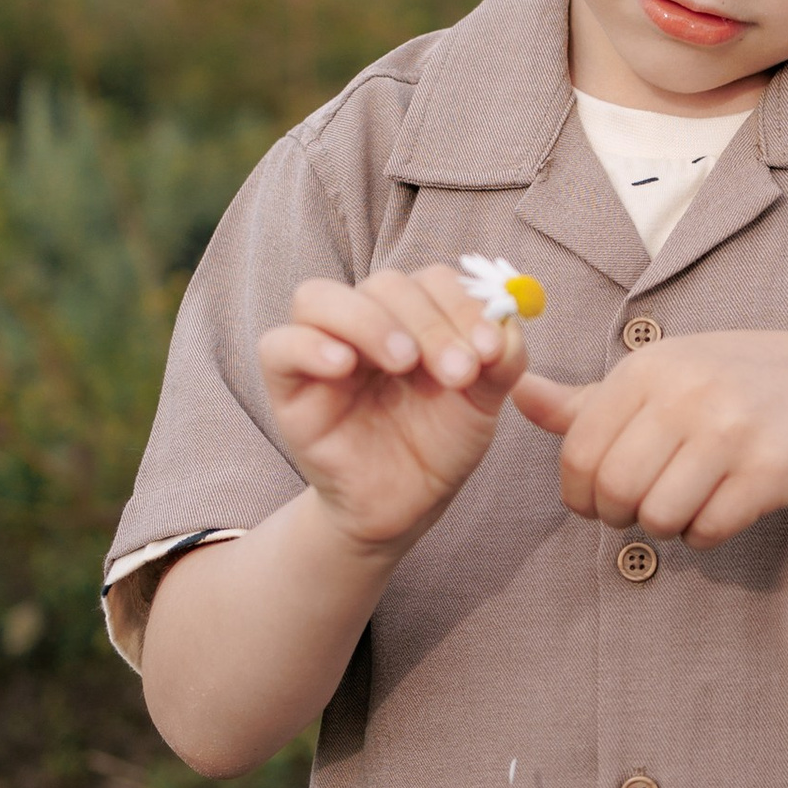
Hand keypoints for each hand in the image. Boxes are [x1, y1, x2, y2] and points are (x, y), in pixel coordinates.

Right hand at [258, 264, 526, 555]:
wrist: (405, 507)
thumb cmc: (438, 445)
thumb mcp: (481, 403)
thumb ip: (501, 359)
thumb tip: (508, 321)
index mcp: (413, 317)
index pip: (431, 280)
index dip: (463, 304)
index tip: (490, 348)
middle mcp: (364, 322)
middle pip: (383, 284)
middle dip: (428, 322)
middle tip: (457, 371)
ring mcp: (321, 348)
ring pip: (318, 297)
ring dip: (368, 321)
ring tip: (405, 363)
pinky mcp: (288, 386)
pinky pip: (278, 346)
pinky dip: (310, 346)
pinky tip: (344, 366)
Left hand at [513, 330, 787, 548]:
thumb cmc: (719, 389)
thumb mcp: (653, 380)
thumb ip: (584, 402)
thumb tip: (516, 393)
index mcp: (647, 369)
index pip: (579, 453)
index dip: (579, 492)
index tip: (597, 498)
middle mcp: (688, 394)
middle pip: (615, 491)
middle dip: (619, 515)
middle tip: (639, 508)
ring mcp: (733, 431)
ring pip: (659, 516)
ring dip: (664, 526)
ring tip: (683, 503)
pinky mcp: (772, 470)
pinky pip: (708, 531)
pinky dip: (704, 534)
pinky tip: (718, 508)